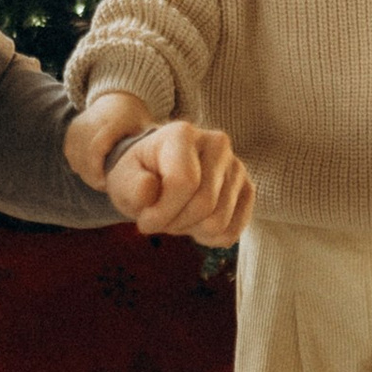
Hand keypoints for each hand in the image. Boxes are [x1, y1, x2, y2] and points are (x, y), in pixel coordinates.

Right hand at [66, 89, 154, 189]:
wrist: (118, 98)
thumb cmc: (136, 119)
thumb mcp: (146, 129)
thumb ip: (147, 147)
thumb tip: (154, 169)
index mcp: (111, 121)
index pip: (96, 149)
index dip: (97, 170)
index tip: (106, 183)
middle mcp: (91, 121)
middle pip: (84, 156)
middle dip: (92, 176)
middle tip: (104, 186)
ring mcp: (78, 125)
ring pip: (75, 157)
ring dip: (85, 172)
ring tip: (100, 178)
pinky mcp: (71, 130)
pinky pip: (70, 154)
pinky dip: (79, 164)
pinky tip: (93, 168)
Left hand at [106, 118, 253, 243]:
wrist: (159, 175)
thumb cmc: (140, 176)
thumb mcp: (123, 180)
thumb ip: (131, 186)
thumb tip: (149, 190)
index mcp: (183, 134)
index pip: (184, 182)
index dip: (161, 213)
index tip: (144, 221)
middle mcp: (217, 144)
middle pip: (204, 205)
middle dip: (174, 224)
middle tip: (160, 219)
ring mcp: (236, 167)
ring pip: (218, 223)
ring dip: (190, 230)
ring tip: (177, 216)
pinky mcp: (248, 189)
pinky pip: (233, 232)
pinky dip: (209, 238)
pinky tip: (195, 223)